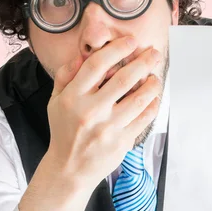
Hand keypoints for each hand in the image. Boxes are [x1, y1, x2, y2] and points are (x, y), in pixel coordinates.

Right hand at [46, 37, 162, 191]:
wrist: (69, 169)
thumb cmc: (64, 132)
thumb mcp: (55, 101)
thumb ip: (66, 76)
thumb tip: (82, 55)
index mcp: (73, 97)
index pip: (97, 65)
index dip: (117, 49)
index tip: (130, 41)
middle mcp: (91, 110)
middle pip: (124, 78)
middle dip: (144, 61)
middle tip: (153, 53)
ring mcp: (108, 127)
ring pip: (139, 97)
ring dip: (152, 83)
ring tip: (156, 77)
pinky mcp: (122, 141)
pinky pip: (144, 117)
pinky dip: (152, 104)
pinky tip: (154, 98)